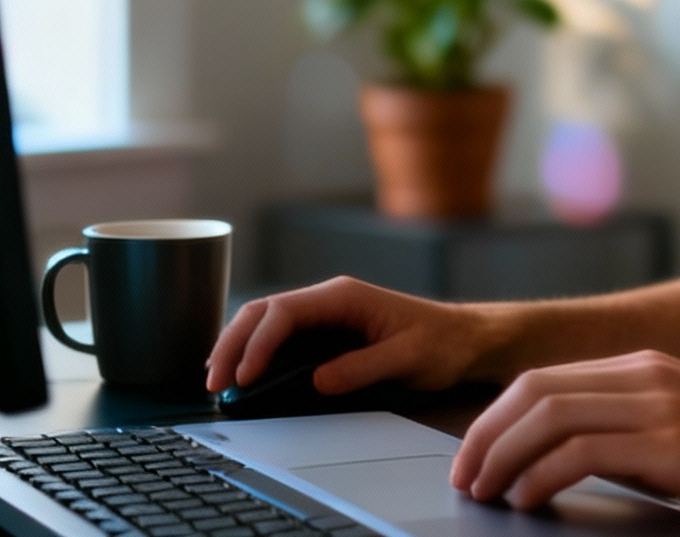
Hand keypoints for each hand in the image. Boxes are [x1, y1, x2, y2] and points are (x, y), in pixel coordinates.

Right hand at [205, 275, 493, 394]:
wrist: (465, 339)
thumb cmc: (443, 343)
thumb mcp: (408, 358)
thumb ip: (364, 368)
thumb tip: (317, 382)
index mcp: (344, 296)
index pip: (284, 313)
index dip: (257, 344)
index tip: (245, 378)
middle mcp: (328, 299)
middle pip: (262, 312)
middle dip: (233, 344)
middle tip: (214, 383)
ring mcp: (324, 315)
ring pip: (264, 322)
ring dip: (237, 348)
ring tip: (217, 381)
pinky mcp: (325, 333)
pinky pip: (279, 337)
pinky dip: (254, 353)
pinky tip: (241, 375)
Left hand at [452, 349, 679, 532]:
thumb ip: (643, 437)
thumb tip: (584, 466)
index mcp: (650, 368)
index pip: (548, 380)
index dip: (499, 417)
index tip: (478, 456)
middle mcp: (647, 374)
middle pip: (534, 390)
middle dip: (485, 434)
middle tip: (464, 477)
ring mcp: (659, 405)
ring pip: (546, 416)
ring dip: (501, 457)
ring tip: (484, 493)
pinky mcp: (672, 443)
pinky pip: (579, 452)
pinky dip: (540, 476)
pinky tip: (529, 502)